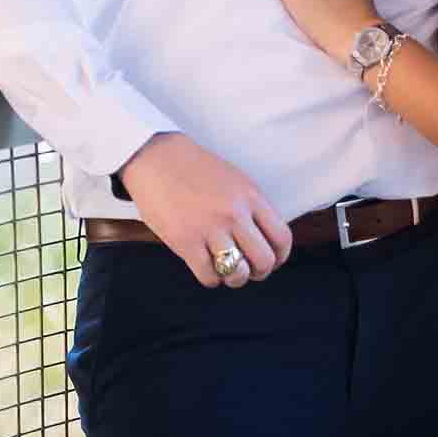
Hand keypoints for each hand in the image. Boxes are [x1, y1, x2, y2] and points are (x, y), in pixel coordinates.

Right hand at [117, 133, 292, 286]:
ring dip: (234, 278)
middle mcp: (234, 214)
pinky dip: (210, 278)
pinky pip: (209, 276)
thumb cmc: (195, 169)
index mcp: (250, 196)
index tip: (271, 260)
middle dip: (259, 272)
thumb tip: (263, 240)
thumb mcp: (235, 180)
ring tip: (225, 269)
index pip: (281, 237)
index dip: (279, 256)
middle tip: (248, 269)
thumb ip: (251, 207)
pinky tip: (204, 265)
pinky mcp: (185, 241)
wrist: (156, 158)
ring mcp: (210, 228)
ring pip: (238, 273)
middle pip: (264, 261)